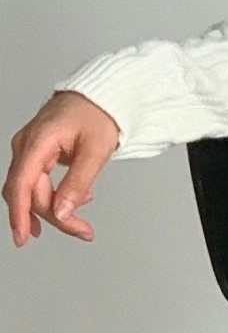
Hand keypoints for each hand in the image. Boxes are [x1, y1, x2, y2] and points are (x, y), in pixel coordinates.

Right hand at [4, 91, 119, 244]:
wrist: (101, 95)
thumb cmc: (99, 114)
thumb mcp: (95, 151)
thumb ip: (77, 183)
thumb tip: (62, 213)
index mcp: (38, 141)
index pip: (22, 184)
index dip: (20, 214)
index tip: (23, 237)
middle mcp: (26, 145)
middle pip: (29, 193)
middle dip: (54, 217)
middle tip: (84, 231)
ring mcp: (29, 149)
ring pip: (33, 191)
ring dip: (55, 209)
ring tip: (82, 223)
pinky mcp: (37, 153)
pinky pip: (38, 182)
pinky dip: (56, 196)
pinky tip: (77, 199)